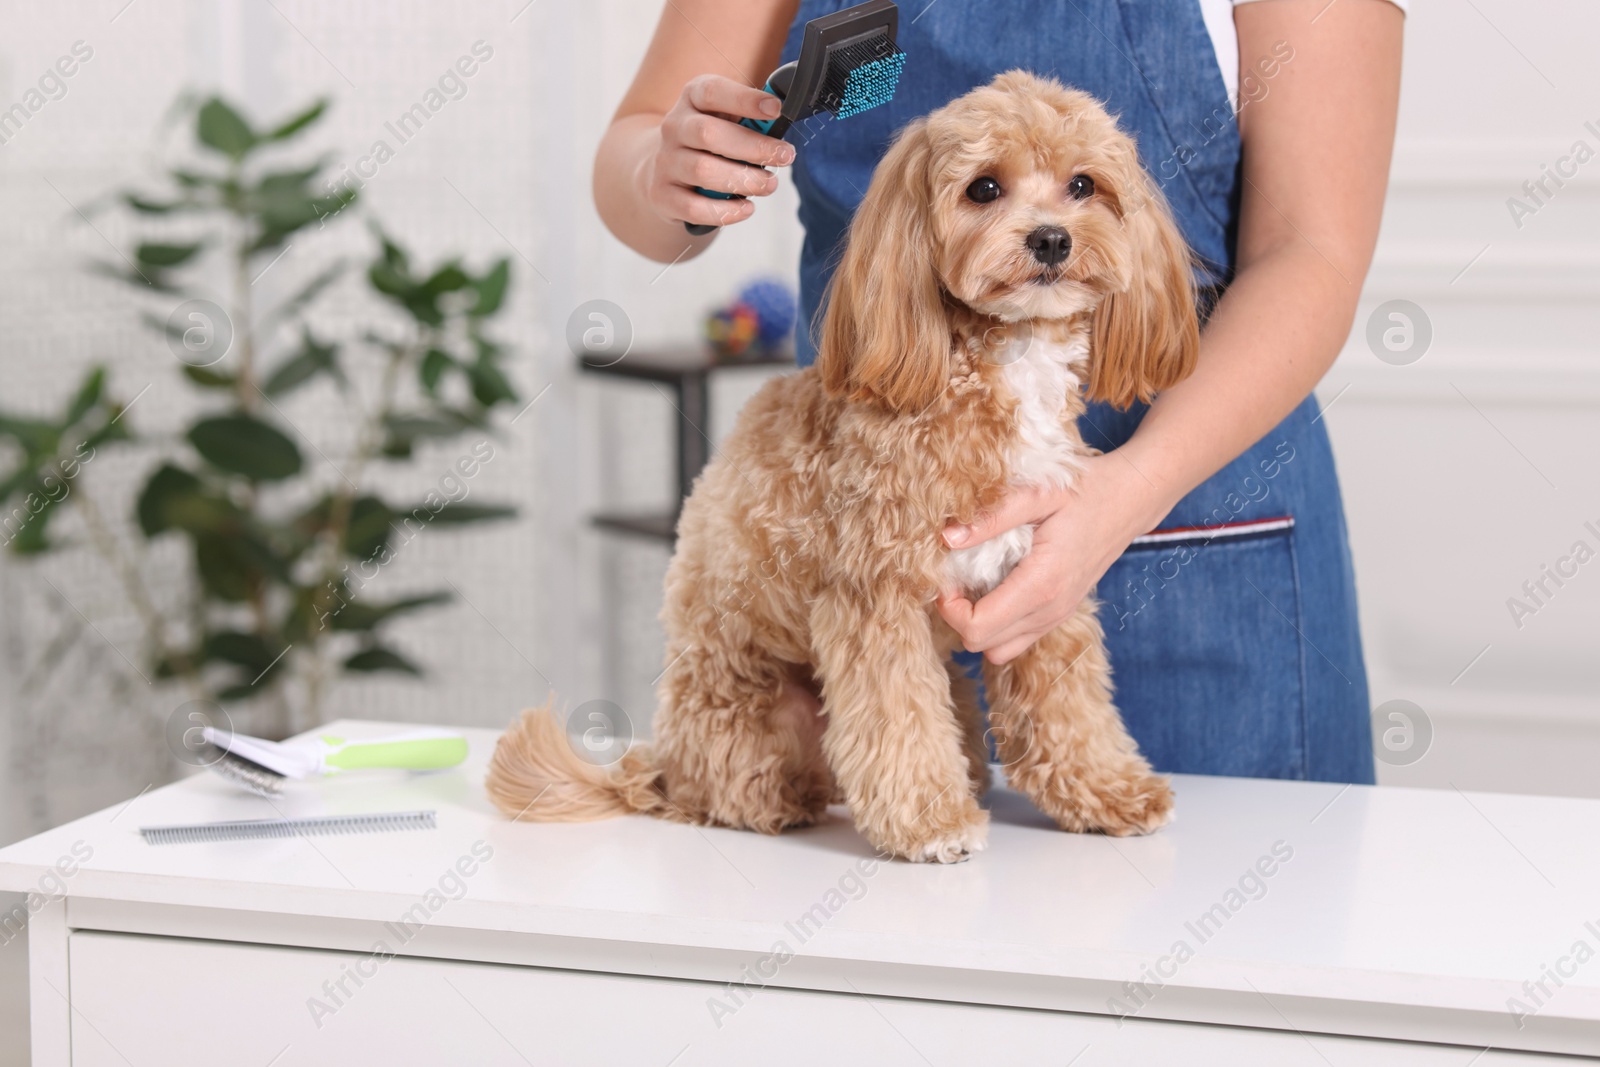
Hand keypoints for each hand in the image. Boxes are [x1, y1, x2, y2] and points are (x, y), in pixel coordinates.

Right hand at [642, 74, 794, 230]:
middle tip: (785, 156)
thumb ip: (750, 117)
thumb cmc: (708, 142)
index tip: (776, 109)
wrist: (664, 170)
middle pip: (709, 134)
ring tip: (769, 185)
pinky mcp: (663, 195)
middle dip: (753, 147)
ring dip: (744, 180)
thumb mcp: (725, 118)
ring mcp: (666, 162)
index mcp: (692, 99)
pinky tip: (747, 208)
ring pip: (702, 171)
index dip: (745, 99)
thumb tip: (783, 120)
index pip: (712, 92)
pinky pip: (694, 206)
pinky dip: (725, 211)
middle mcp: (674, 127)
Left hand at [936, 454, 1160, 663]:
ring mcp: (1057, 616)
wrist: (1130, 499)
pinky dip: (997, 624)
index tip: (946, 577)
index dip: (949, 608)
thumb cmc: (1084, 490)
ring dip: (977, 625)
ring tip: (973, 585)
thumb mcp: (1037, 494)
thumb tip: (946, 538)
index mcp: (1040, 585)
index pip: (977, 629)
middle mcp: (1049, 611)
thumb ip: (991, 518)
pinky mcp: (1059, 614)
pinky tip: (995, 587)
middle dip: (957, 617)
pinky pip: (1018, 639)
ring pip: (1000, 650)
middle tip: (954, 579)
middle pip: (983, 646)